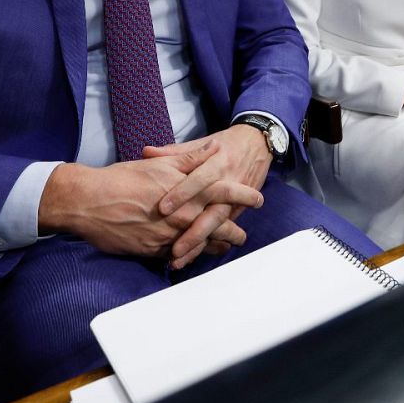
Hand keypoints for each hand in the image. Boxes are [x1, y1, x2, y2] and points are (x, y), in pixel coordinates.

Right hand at [37, 148, 261, 262]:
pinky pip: (180, 256)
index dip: (244, 196)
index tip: (258, 199)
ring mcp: (170, 235)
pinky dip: (190, 256)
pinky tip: (195, 256)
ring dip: (215, 247)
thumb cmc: (123, 178)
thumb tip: (212, 149)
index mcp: (186, 190)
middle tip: (243, 236)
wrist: (89, 202)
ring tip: (225, 248)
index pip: (225, 192)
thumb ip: (189, 158)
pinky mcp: (155, 251)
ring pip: (202, 245)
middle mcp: (183, 215)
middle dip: (235, 232)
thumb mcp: (159, 163)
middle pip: (219, 225)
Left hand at [143, 125, 273, 267]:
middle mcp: (229, 185)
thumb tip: (146, 152)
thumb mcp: (200, 143)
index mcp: (217, 164)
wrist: (257, 144)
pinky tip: (190, 257)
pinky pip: (222, 231)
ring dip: (200, 245)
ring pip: (218, 227)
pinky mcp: (237, 211)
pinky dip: (208, 246)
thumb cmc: (223, 144)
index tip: (162, 209)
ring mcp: (235, 201)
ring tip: (179, 260)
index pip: (200, 180)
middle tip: (175, 248)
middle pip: (214, 213)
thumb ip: (174, 152)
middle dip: (196, 232)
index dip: (182, 194)